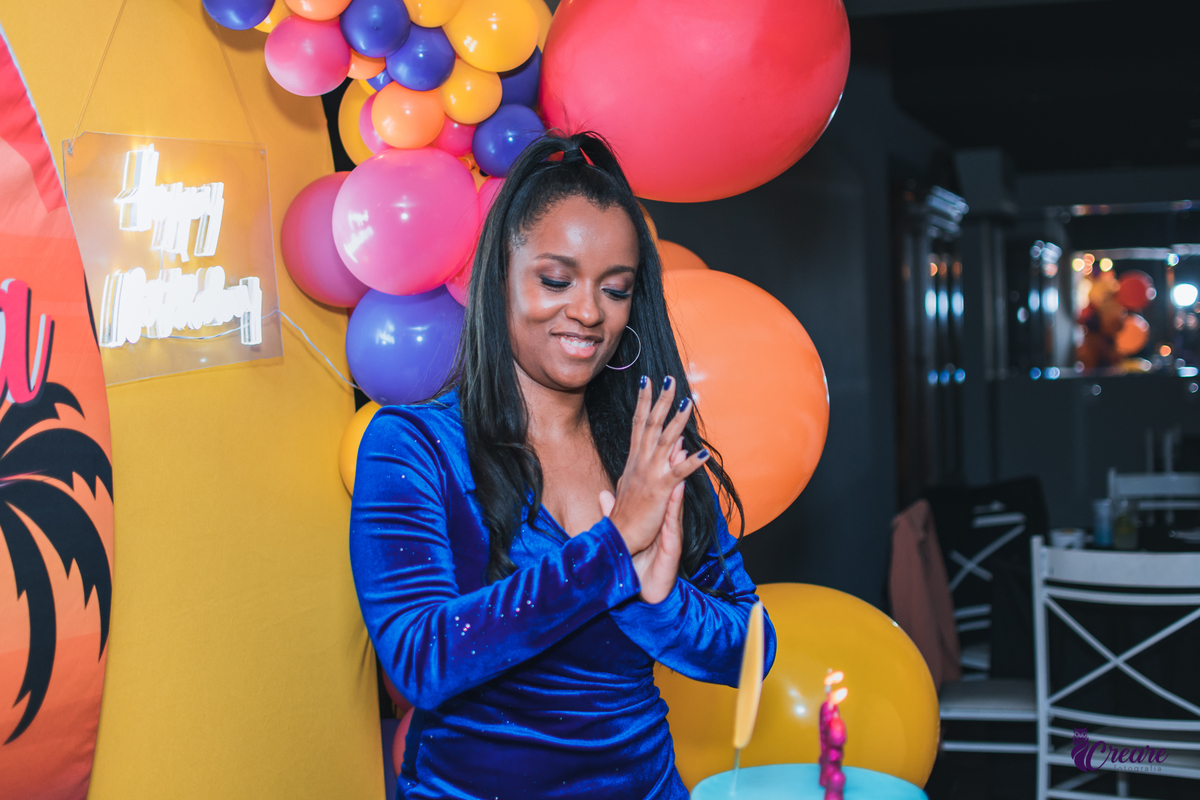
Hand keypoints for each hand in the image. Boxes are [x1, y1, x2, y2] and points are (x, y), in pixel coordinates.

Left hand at [600, 441, 685, 603]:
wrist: (645, 590)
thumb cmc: (638, 561)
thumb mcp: (623, 532)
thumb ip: (614, 511)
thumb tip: (603, 493)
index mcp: (651, 509)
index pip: (651, 477)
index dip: (651, 453)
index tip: (652, 428)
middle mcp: (663, 514)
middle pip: (667, 478)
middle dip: (671, 452)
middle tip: (674, 425)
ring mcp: (668, 526)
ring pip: (675, 493)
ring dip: (680, 469)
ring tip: (681, 445)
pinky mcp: (671, 540)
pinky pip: (674, 517)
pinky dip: (677, 500)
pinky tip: (679, 484)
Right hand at [605, 375, 707, 562]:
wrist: (617, 537)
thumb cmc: (623, 515)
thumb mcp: (628, 486)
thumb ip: (641, 467)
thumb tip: (661, 449)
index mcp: (634, 461)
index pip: (639, 424)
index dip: (644, 402)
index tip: (648, 382)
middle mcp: (640, 463)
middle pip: (651, 424)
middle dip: (660, 401)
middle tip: (669, 379)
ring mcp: (650, 475)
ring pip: (665, 441)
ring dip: (677, 421)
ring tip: (688, 402)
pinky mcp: (660, 490)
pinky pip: (678, 472)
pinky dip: (691, 462)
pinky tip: (703, 452)